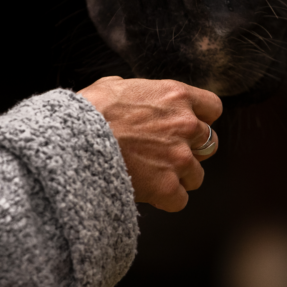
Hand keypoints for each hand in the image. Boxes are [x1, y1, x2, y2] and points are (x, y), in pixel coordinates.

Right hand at [77, 76, 221, 211]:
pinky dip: (166, 199)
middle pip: (209, 143)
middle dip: (191, 149)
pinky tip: (148, 192)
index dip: (201, 118)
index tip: (187, 126)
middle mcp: (186, 125)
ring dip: (179, 177)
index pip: (213, 107)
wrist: (74, 141)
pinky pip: (180, 200)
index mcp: (176, 96)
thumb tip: (133, 92)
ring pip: (197, 175)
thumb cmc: (88, 112)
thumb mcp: (114, 86)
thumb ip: (137, 91)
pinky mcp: (167, 186)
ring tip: (153, 176)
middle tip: (167, 154)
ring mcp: (179, 157)